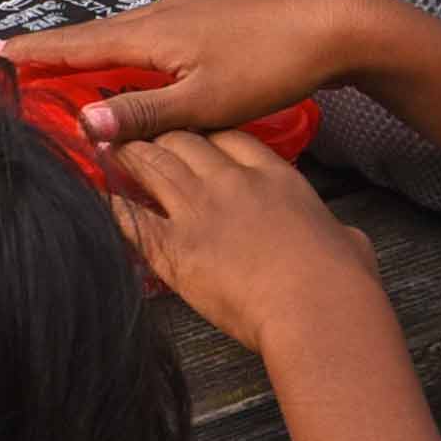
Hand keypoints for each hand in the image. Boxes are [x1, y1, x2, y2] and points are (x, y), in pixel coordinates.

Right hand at [0, 0, 380, 146]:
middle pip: (92, 36)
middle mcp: (160, 15)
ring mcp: (186, 11)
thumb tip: (82, 123)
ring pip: (123, 33)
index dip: (32, 55)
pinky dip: (125, 47)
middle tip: (12, 62)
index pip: (75, 47)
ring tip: (62, 64)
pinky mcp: (208, 15)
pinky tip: (134, 58)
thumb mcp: (205, 102)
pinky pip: (151, 32)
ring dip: (89, 49)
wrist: (332, 25)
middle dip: (51, 50)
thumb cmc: (270, 65)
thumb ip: (144, 114)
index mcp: (151, 35)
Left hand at [101, 129, 391, 358]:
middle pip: (182, 140)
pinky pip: (129, 216)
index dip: (204, 134)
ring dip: (125, 155)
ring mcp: (198, 209)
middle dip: (157, 136)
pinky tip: (93, 195)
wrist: (317, 306)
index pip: (228, 137)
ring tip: (103, 148)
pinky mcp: (173, 245)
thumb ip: (335, 231)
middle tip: (134, 136)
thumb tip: (343, 239)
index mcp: (275, 176)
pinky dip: (109, 204)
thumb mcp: (347, 241)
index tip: (189, 137)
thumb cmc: (341, 280)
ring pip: (151, 164)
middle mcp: (231, 182)